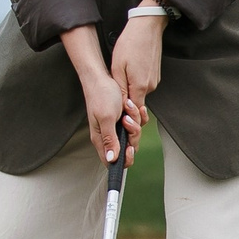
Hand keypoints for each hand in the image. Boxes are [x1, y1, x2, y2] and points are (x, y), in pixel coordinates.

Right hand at [59, 26, 140, 165]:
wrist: (102, 77)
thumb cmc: (101, 95)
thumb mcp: (107, 118)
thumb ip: (110, 140)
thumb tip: (111, 160)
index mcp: (101, 139)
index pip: (112, 161)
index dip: (124, 159)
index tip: (129, 147)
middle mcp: (109, 135)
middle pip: (127, 147)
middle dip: (133, 134)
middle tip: (127, 120)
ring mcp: (116, 127)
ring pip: (133, 134)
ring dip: (135, 121)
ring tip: (127, 108)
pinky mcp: (122, 119)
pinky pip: (136, 123)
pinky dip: (137, 115)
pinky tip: (132, 106)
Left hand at [111, 8, 164, 122]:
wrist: (148, 26)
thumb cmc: (131, 43)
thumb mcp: (118, 66)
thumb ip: (120, 89)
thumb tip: (121, 106)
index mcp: (140, 87)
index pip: (135, 112)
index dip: (127, 116)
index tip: (118, 116)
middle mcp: (150, 86)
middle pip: (137, 103)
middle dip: (127, 103)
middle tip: (115, 95)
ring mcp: (154, 80)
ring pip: (140, 92)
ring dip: (130, 89)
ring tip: (121, 77)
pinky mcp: (155, 74)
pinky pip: (144, 84)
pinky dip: (136, 81)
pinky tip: (130, 70)